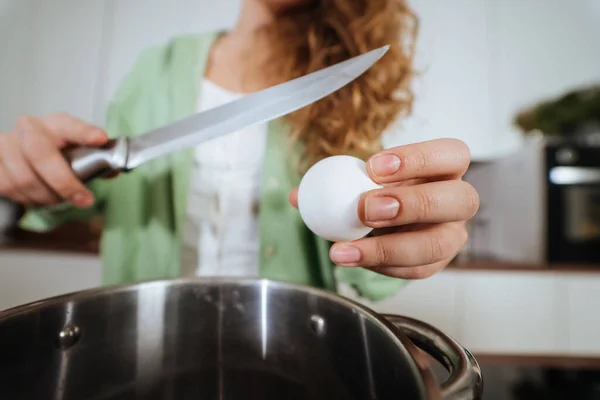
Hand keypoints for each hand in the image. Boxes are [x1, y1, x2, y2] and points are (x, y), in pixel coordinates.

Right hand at [0, 114, 108, 207]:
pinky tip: (40, 197)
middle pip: (40, 154)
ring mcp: (6, 145)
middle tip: (84, 199)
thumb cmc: (55, 152)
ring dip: (47, 196)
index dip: (85, 133)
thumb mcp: (77, 150)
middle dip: (64, 182)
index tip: (100, 139)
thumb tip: (114, 170)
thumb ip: (97, 159)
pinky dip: (28, 198)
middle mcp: (28, 129)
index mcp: (56, 124)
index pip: (71, 125)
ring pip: (24, 178)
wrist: (21, 151)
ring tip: (60, 199)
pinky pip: (9, 187)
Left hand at [289, 139, 478, 278]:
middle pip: (459, 199)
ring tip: (349, 249)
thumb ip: (332, 183)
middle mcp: (458, 200)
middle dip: (411, 204)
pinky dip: (384, 266)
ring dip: (390, 246)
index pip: (451, 154)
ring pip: (440, 244)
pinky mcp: (439, 263)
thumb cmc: (376, 190)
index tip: (372, 166)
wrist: (385, 221)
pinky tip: (357, 259)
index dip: (417, 158)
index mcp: (445, 168)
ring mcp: (452, 234)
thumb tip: (299, 196)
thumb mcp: (358, 179)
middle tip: (365, 209)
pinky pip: (418, 270)